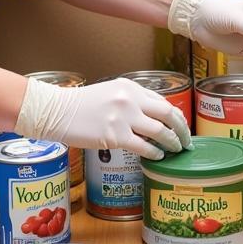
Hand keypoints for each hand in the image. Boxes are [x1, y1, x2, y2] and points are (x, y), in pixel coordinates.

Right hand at [16, 77, 191, 160]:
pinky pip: (143, 146)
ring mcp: (123, 117)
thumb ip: (131, 101)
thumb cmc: (80, 104)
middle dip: (182, 129)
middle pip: (168, 114)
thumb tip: (152, 118)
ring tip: (175, 149)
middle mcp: (131, 99)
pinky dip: (155, 152)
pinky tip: (158, 156)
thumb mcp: (110, 93)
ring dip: (172, 142)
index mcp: (131, 87)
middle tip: (186, 141)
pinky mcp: (115, 135)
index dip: (176, 116)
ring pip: (160, 131)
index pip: (163, 102)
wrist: (56, 111)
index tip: (181, 126)